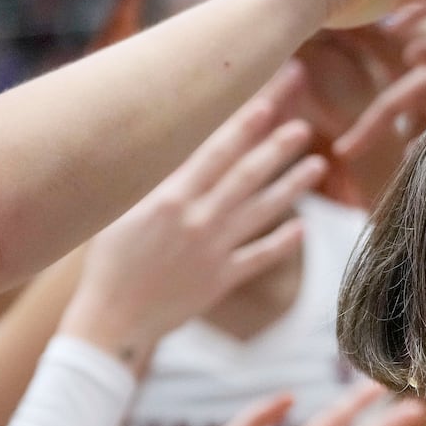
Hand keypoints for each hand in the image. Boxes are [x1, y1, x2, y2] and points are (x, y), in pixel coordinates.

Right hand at [59, 63, 324, 371]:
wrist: (110, 320)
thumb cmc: (107, 263)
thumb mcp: (121, 214)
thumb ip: (155, 187)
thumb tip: (176, 154)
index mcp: (169, 199)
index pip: (214, 152)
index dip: (244, 127)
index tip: (268, 104)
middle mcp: (197, 220)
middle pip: (246, 176)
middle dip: (276, 148)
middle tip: (303, 126)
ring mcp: (213, 251)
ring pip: (261, 212)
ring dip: (292, 187)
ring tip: (318, 165)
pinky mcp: (220, 280)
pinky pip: (259, 257)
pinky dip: (281, 243)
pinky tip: (302, 227)